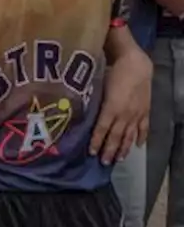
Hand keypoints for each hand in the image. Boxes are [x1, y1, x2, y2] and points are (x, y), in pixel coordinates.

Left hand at [90, 46, 151, 164]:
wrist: (136, 63)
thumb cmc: (112, 71)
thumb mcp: (98, 86)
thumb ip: (92, 101)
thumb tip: (80, 112)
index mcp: (111, 108)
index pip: (102, 129)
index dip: (96, 141)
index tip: (91, 152)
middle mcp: (125, 114)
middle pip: (116, 136)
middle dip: (109, 150)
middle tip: (104, 162)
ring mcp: (137, 114)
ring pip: (130, 135)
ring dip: (124, 148)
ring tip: (119, 159)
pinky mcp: (146, 111)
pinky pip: (144, 127)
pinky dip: (141, 137)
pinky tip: (138, 145)